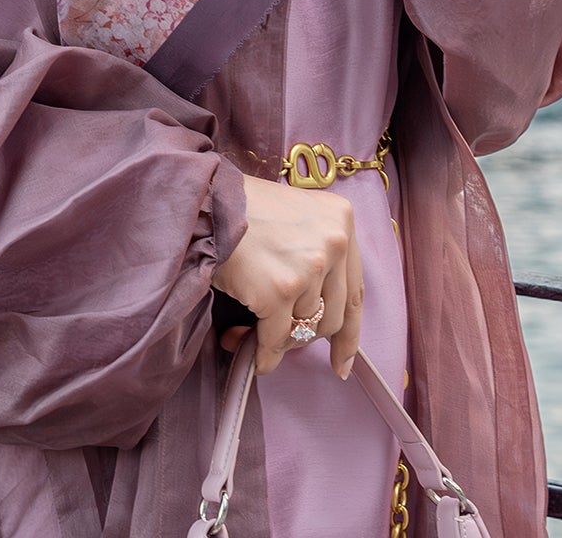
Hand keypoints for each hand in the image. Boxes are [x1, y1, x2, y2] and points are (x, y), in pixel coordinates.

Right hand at [212, 174, 362, 377]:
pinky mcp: (279, 290)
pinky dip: (262, 354)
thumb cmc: (246, 208)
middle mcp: (334, 243)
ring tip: (247, 334)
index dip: (349, 334)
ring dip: (277, 342)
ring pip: (303, 331)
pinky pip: (275, 340)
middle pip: (332, 317)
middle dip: (304, 337)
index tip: (342, 362)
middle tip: (278, 341)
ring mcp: (308, 268)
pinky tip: (244, 349)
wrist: (206, 201)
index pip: (355, 292)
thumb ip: (319, 255)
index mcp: (342, 220)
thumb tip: (318, 322)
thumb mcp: (298, 217)